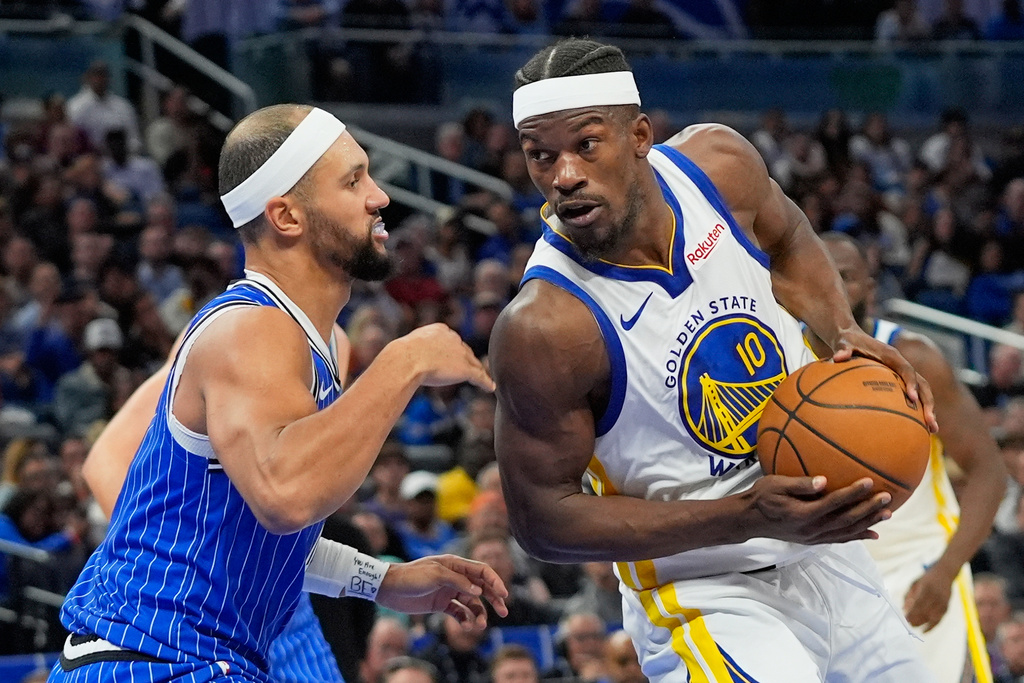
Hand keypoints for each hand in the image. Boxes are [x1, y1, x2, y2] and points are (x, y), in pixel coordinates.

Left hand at [375, 555, 508, 629]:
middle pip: (481, 587)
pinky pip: (459, 612)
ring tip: (481, 625)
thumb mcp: (436, 575)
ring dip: (480, 613)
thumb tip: (479, 590)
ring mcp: (449, 591)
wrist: (389, 588)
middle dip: (494, 599)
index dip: (495, 581)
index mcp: (455, 564)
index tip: (503, 595)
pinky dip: (465, 619)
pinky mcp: (441, 604)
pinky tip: (466, 626)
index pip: (481, 571)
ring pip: (472, 602)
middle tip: (504, 611)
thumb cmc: (411, 576)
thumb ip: (458, 582)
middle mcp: (455, 577)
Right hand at [396, 323, 494, 390]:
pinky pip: (479, 376)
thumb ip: (416, 350)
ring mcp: (461, 354)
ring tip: (483, 379)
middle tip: (472, 369)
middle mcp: (454, 339)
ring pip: (473, 364)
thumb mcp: (409, 347)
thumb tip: (405, 356)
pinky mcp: (465, 369)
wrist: (407, 360)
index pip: (453, 341)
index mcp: (441, 330)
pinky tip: (490, 388)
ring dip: (478, 371)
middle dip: (468, 360)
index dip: (455, 351)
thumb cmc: (401, 356)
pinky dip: (486, 382)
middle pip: (465, 351)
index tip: (456, 358)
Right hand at [745, 475, 891, 544]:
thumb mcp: (775, 484)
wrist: (748, 520)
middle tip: (887, 498)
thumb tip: (823, 480)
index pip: (834, 503)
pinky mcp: (813, 540)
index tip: (869, 482)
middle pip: (846, 520)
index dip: (853, 493)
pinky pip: (840, 539)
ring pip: (846, 531)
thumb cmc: (760, 497)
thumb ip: (800, 484)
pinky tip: (872, 534)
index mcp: (803, 514)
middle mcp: (811, 529)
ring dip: (868, 523)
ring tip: (887, 514)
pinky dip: (857, 537)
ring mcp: (813, 537)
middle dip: (868, 509)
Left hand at [831, 327, 936, 432]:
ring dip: (928, 409)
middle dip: (928, 402)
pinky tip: (915, 428)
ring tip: (932, 429)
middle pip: (922, 383)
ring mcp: (901, 373)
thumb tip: (837, 357)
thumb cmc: (847, 341)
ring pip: (921, 391)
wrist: (851, 337)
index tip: (912, 399)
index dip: (911, 383)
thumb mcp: (843, 343)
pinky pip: (910, 396)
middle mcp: (901, 365)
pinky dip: (915, 410)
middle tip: (930, 422)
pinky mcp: (898, 380)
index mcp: (891, 356)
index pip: (906, 369)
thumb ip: (842, 350)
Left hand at [903, 566, 953, 631]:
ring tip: (913, 626)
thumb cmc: (927, 578)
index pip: (918, 603)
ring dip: (922, 623)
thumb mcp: (915, 583)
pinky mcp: (947, 607)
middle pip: (925, 611)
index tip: (905, 618)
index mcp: (927, 588)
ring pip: (932, 617)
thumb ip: (908, 596)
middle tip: (907, 624)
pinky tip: (924, 631)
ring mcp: (943, 602)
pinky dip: (932, 626)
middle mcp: (936, 596)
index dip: (912, 612)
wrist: (945, 573)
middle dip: (916, 619)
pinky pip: (939, 619)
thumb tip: (903, 609)